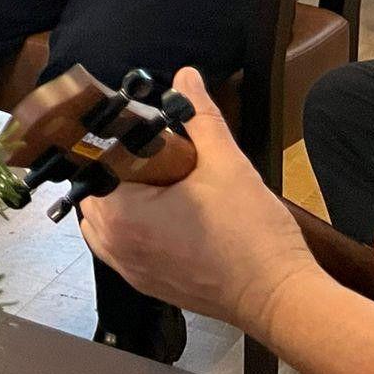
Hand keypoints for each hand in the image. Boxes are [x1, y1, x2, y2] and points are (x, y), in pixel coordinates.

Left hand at [80, 68, 317, 336]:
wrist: (281, 298)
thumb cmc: (253, 235)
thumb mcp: (226, 164)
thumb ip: (201, 117)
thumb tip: (186, 76)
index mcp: (121, 214)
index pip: (92, 164)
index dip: (114, 143)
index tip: (139, 133)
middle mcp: (113, 244)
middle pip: (95, 190)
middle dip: (121, 170)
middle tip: (160, 157)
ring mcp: (128, 269)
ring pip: (105, 219)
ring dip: (125, 198)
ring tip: (164, 183)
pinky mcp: (145, 284)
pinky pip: (121, 245)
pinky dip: (133, 226)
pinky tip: (165, 213)